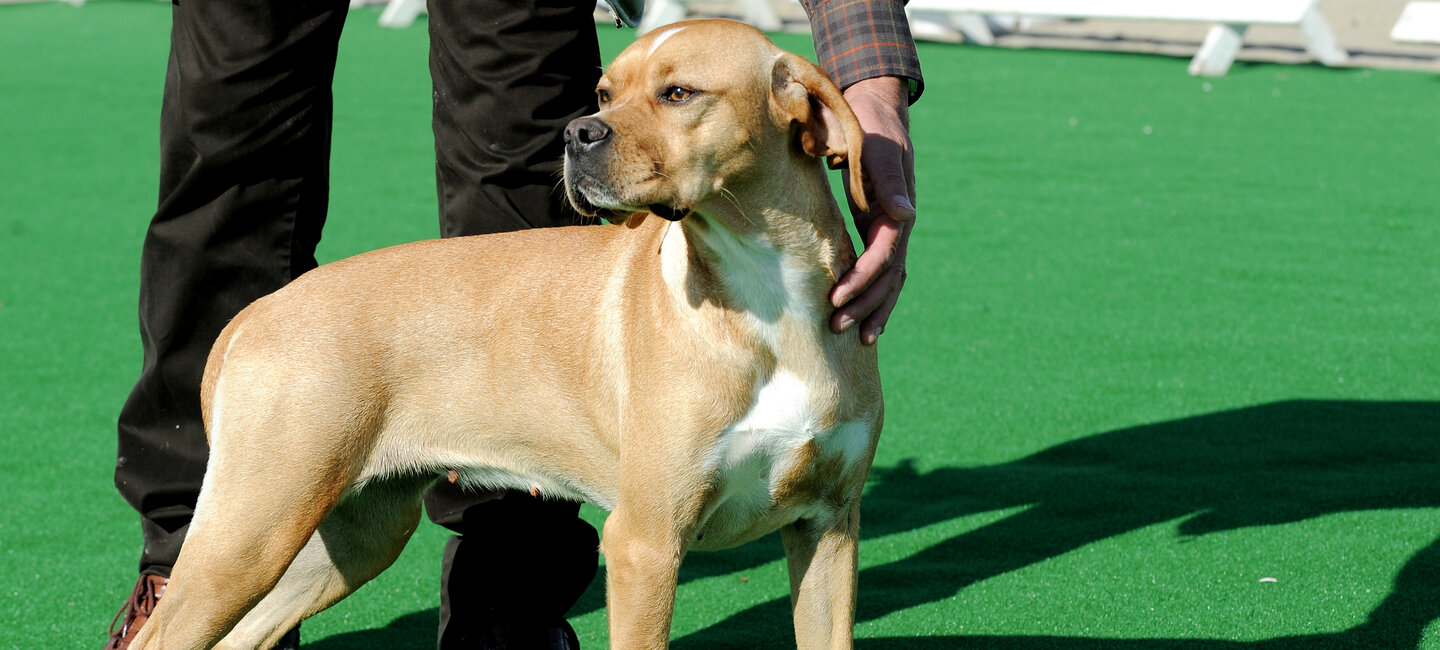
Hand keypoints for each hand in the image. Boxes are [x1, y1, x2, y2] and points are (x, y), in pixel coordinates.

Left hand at [830, 76, 914, 345]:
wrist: (877, 113)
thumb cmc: (872, 129)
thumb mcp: (878, 149)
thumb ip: (888, 181)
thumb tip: (907, 215)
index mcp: (897, 212)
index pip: (883, 257)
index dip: (861, 279)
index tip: (836, 297)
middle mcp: (899, 226)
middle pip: (888, 277)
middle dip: (864, 304)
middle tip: (836, 327)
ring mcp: (892, 230)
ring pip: (890, 280)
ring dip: (872, 308)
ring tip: (855, 336)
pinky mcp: (880, 229)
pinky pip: (883, 270)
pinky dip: (875, 294)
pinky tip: (863, 314)